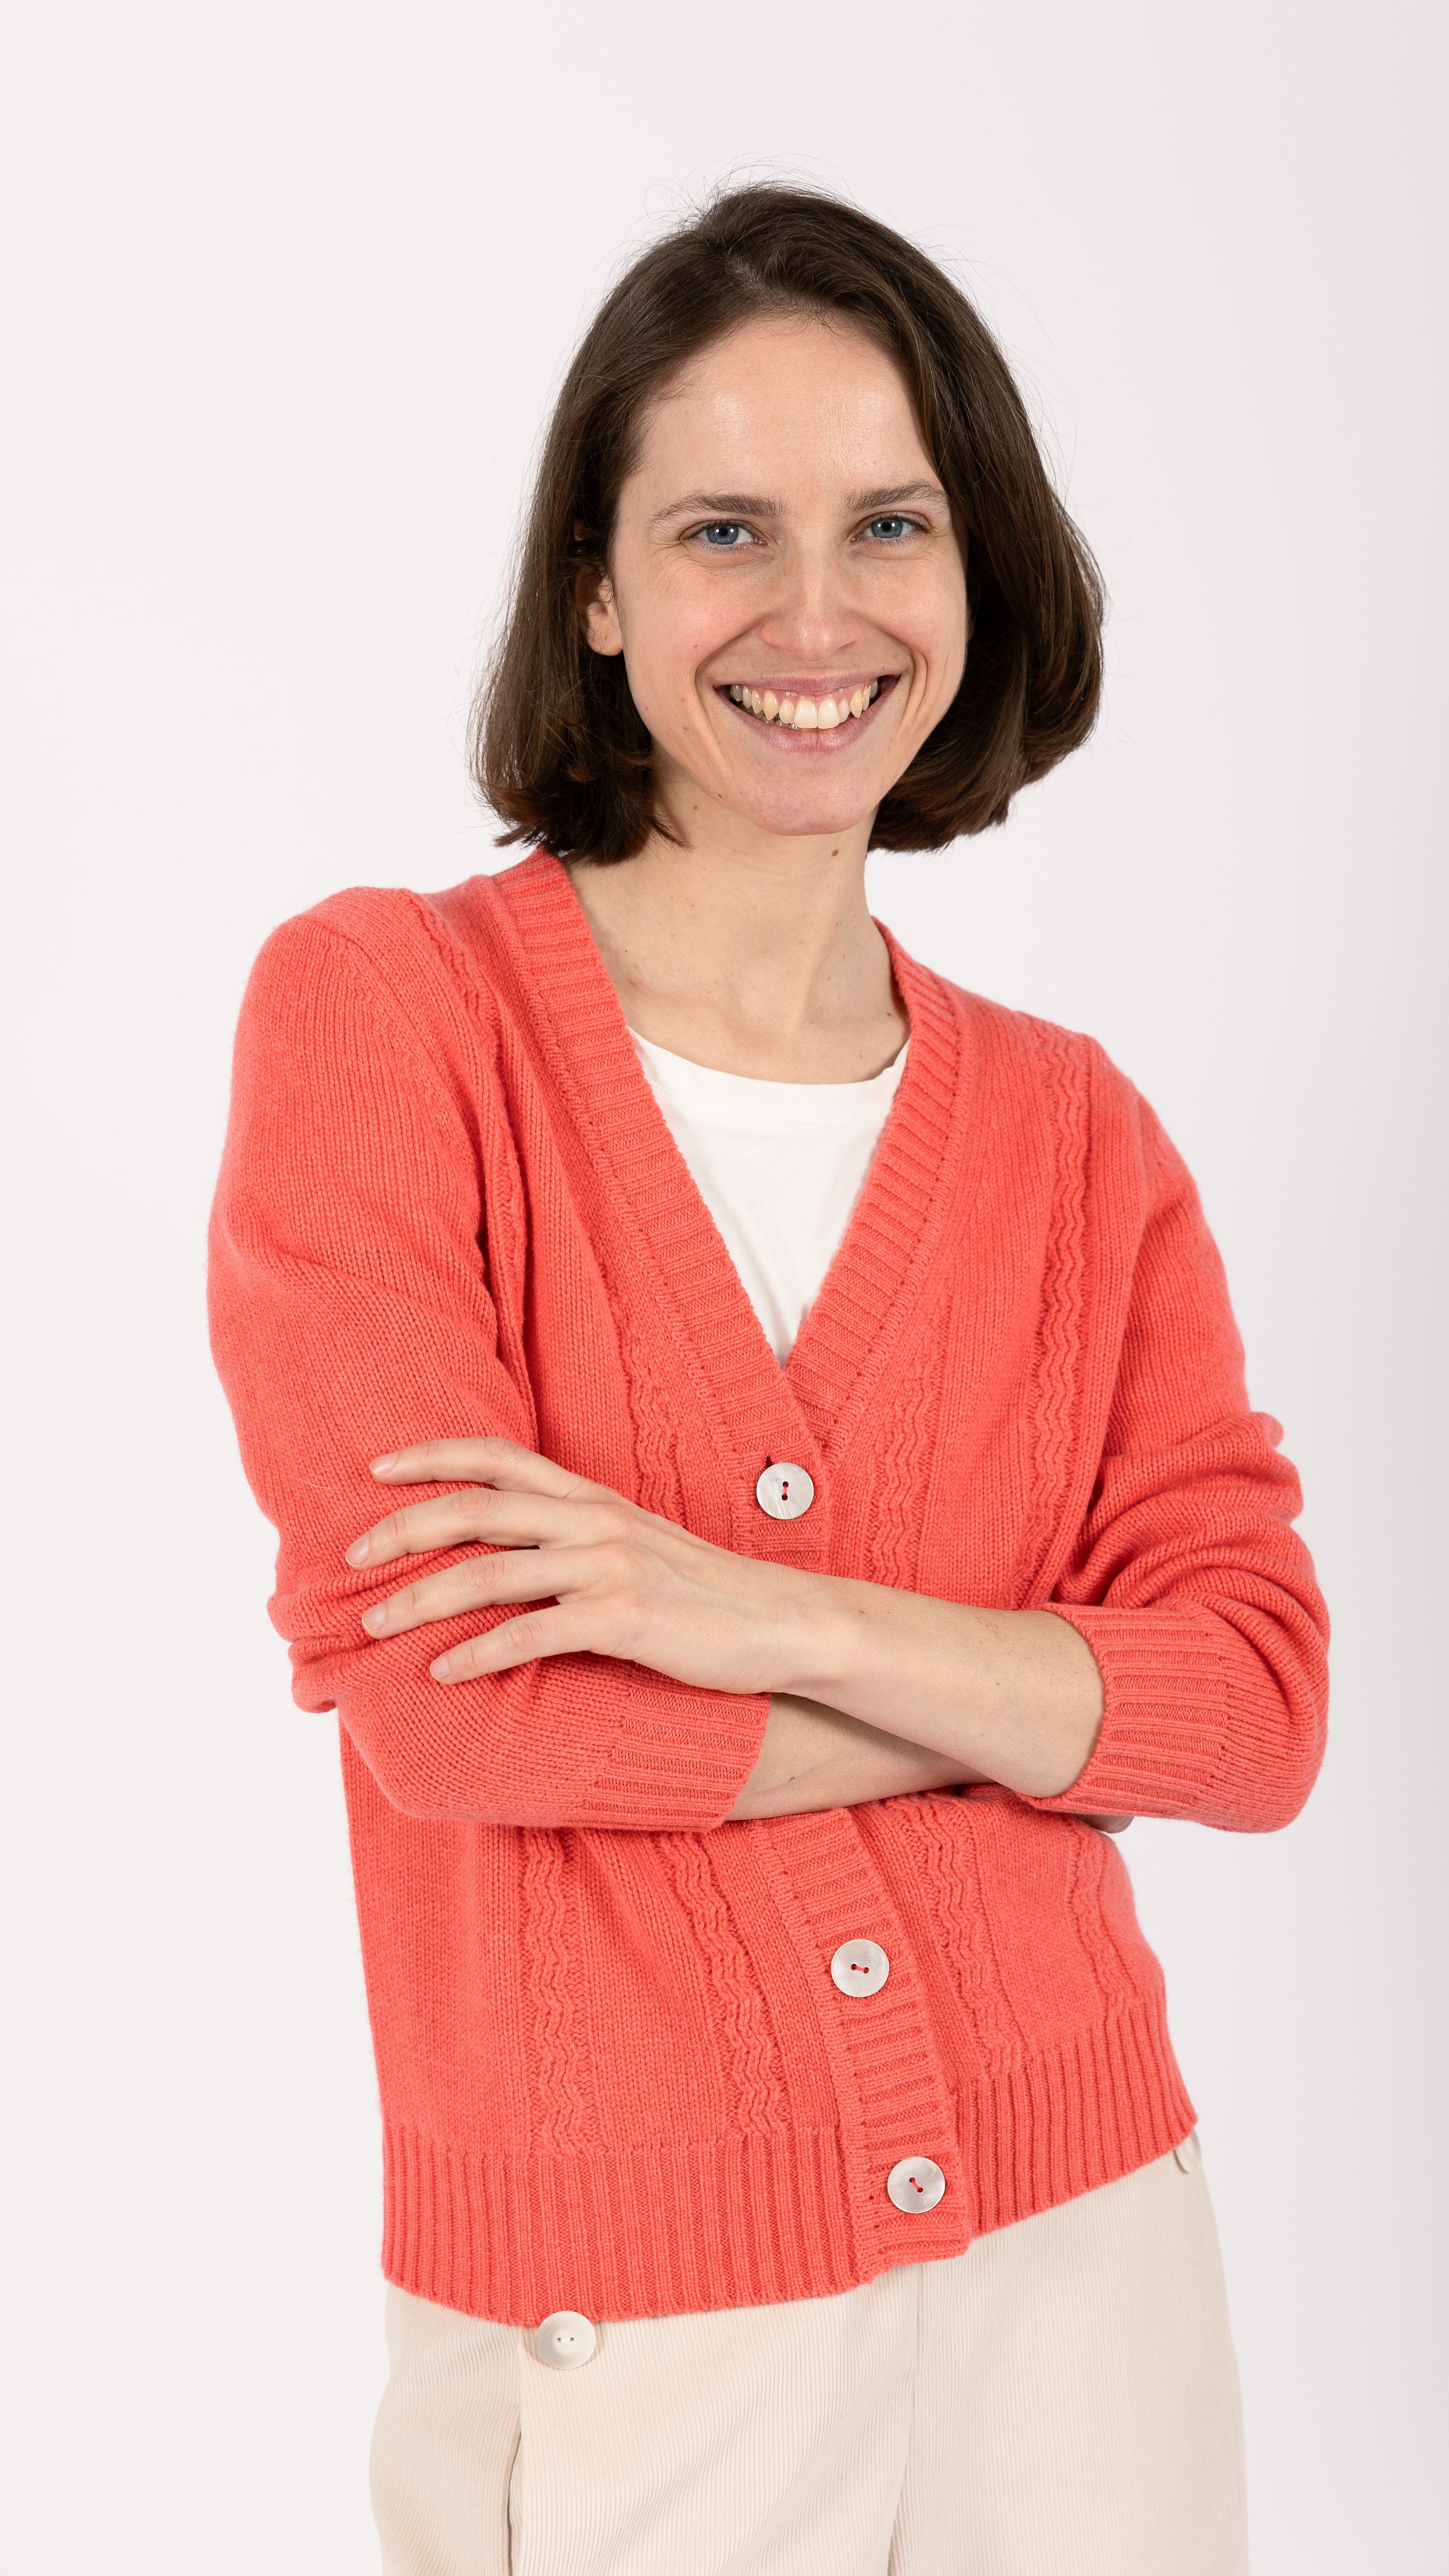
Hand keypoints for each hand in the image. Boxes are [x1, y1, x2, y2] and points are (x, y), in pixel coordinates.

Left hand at [345, 1435, 1107, 1802]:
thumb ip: (575, 1540)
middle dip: (403, 1528)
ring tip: (373, 1625)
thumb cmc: (705, 1594)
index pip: (497, 1457)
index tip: (376, 1466)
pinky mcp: (623, 1620)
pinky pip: (532, 1635)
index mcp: (592, 1499)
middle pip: (475, 1509)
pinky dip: (479, 1655)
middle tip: (351, 1554)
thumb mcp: (637, 1547)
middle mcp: (592, 1522)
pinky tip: (445, 1674)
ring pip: (489, 1572)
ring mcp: (608, 1568)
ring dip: (421, 1599)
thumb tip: (510, 1555)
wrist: (786, 1624)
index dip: (432, 1456)